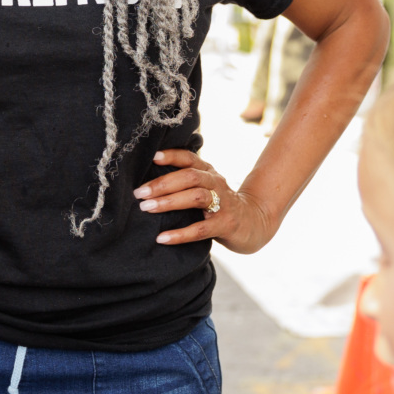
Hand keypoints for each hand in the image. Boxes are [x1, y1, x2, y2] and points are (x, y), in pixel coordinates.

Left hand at [135, 148, 275, 253]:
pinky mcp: (226, 224)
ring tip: (146, 208)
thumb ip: (185, 182)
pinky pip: (201, 229)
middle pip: (190, 176)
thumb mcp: (206, 188)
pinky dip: (180, 234)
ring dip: (169, 202)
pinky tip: (162, 238)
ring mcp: (224, 203)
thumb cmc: (219, 205)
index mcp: (208, 172)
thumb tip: (147, 182)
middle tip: (139, 193)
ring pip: (196, 197)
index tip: (152, 158)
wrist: (254, 223)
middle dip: (162, 184)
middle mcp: (216, 183)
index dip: (171, 155)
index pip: (189, 158)